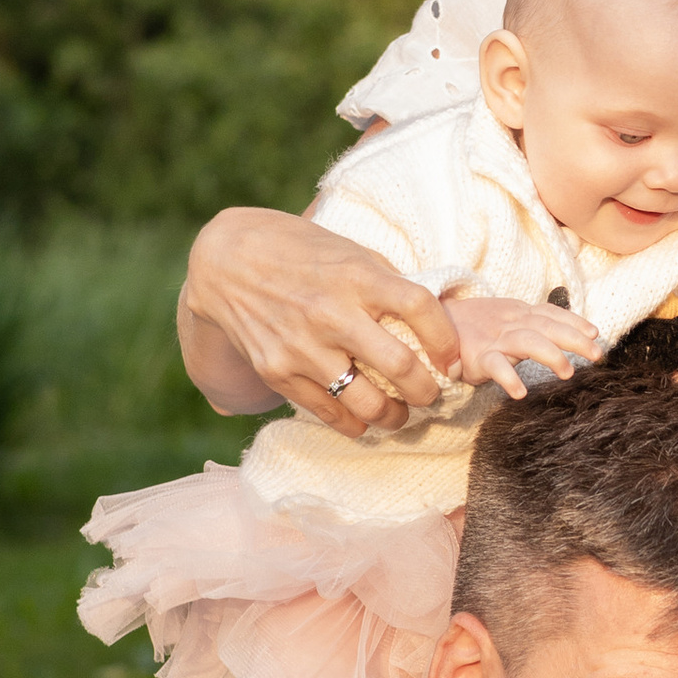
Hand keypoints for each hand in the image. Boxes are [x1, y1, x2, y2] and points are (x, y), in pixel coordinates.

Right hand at [178, 204, 461, 433]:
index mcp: (356, 277)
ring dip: (395, 416)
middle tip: (433, 394)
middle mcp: (331, 313)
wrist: (226, 262)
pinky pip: (328, 412)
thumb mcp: (349, 252)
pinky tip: (364, 422)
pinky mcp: (277, 371)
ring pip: (367, 402)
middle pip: (400, 366)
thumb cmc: (300, 252)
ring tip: (402, 414)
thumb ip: (387, 283)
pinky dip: (354, 425)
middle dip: (427, 390)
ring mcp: (302, 347)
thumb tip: (434, 317)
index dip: (446, 339)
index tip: (452, 359)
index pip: (420, 308)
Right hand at [446, 293, 605, 399]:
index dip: (574, 322)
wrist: (429, 323)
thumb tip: (573, 333)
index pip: (551, 313)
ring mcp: (493, 339)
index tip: (595, 334)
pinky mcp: (476, 357)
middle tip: (597, 354)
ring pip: (527, 341)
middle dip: (574, 339)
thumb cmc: (475, 326)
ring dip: (550, 355)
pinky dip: (508, 377)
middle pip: (547, 326)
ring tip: (568, 372)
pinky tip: (520, 393)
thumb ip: (535, 324)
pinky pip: (495, 366)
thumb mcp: (507, 319)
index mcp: (519, 313)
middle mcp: (510, 322)